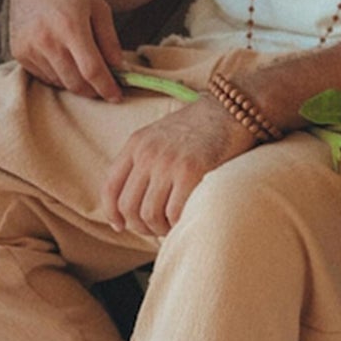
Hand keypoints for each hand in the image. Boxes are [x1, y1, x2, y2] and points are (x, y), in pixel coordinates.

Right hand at [7, 0, 124, 101]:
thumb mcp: (100, 8)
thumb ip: (110, 41)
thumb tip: (119, 70)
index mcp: (71, 26)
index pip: (91, 70)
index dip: (106, 88)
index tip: (117, 96)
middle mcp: (46, 39)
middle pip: (75, 83)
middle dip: (93, 90)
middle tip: (104, 86)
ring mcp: (29, 47)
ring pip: (59, 82)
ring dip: (75, 82)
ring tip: (83, 65)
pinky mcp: (19, 52)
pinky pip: (43, 76)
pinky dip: (58, 75)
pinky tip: (64, 58)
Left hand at [103, 97, 255, 235]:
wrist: (230, 111)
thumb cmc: (199, 129)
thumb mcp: (160, 136)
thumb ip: (144, 162)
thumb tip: (132, 203)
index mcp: (136, 144)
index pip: (110, 186)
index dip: (111, 212)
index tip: (121, 225)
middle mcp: (148, 153)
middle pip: (128, 206)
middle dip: (139, 226)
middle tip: (154, 229)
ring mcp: (168, 163)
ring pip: (149, 214)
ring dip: (159, 229)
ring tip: (171, 226)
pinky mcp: (192, 172)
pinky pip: (174, 213)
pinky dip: (177, 225)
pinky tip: (184, 222)